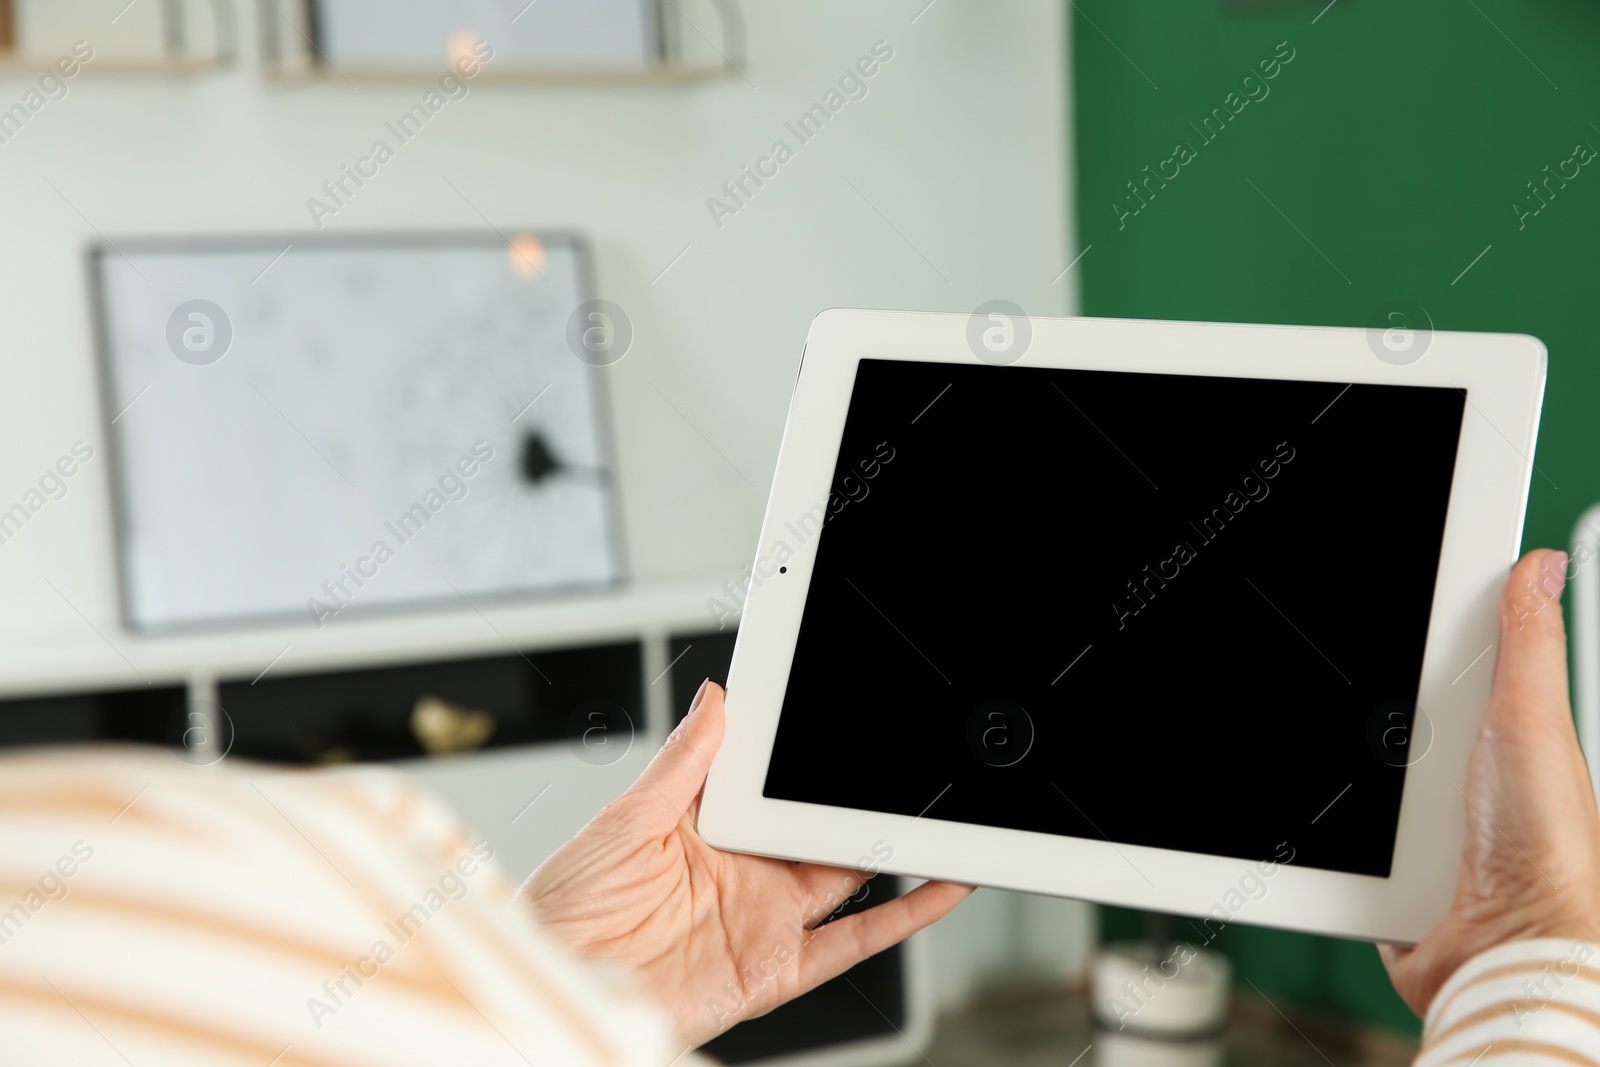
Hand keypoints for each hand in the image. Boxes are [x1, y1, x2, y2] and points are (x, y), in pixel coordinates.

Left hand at [519, 680, 972, 1046]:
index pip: (777, 786)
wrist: (555, 984)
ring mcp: (763, 921)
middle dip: (865, 800)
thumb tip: (714, 699)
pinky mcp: (775, 969)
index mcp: (708, 831)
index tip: (851, 724)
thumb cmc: (566, 913)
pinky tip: (940, 891)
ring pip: (850, 878)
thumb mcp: (624, 821)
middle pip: (823, 830)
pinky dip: (902, 919)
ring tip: (944, 819)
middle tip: (914, 767)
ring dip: (898, 850)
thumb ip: (682, 764)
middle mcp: (743, 875)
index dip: (813, 759)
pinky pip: (851, 943)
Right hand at [1381, 549, 1599, 1014]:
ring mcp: (1430, 836)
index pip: (1453, 670)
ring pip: (1365, 785)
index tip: (1392, 614)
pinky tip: (1348, 836)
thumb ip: (1529, 646)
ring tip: (1377, 791)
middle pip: (1392, 724)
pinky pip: (1344, 848)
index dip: (1420, 638)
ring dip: (1355, 788)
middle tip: (1387, 725)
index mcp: (1508, 739)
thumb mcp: (1533, 722)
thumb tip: (1539, 566)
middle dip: (1373, 721)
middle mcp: (1470, 786)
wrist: (1511, 954)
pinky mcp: (1393, 880)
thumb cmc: (1546, 850)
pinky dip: (1336, 842)